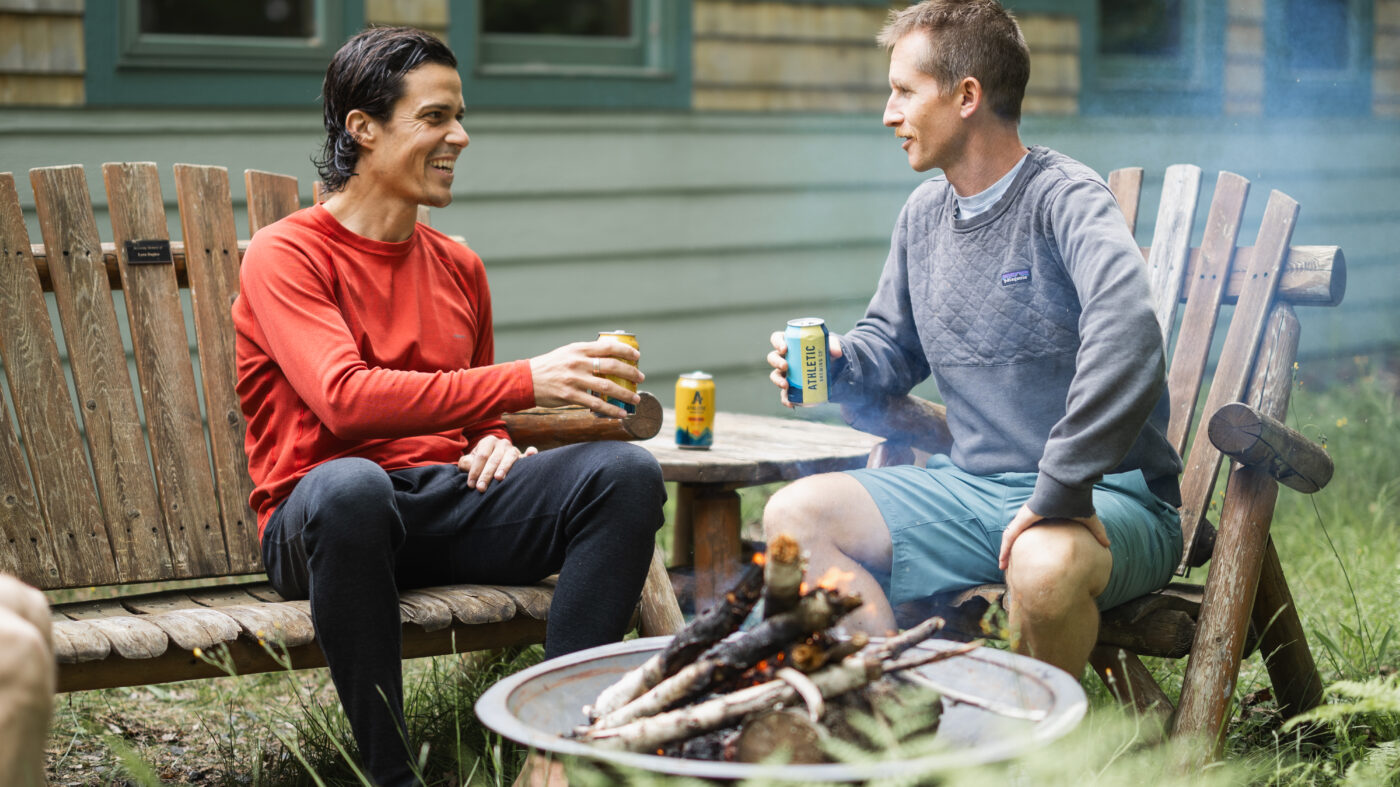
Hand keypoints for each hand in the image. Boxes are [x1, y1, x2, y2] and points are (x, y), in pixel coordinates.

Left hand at [458, 435, 537, 491]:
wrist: (491, 462)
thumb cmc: (478, 464)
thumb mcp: (468, 462)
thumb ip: (466, 463)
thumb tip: (471, 467)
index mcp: (488, 441)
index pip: (481, 456)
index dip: (475, 470)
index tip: (471, 485)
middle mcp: (502, 443)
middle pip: (494, 459)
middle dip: (486, 475)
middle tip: (481, 488)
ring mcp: (513, 449)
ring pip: (509, 458)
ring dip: (504, 468)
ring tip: (498, 478)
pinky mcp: (522, 457)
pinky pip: (527, 455)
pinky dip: (530, 454)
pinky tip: (531, 453)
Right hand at [528, 339, 642, 417]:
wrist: (526, 380)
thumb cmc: (550, 366)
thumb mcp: (567, 353)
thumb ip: (586, 354)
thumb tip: (610, 357)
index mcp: (579, 349)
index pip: (608, 347)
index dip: (626, 351)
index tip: (637, 357)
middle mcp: (578, 363)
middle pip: (612, 366)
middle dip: (630, 373)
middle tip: (641, 379)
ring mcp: (574, 380)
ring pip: (607, 387)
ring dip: (625, 394)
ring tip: (636, 399)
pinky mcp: (570, 396)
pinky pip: (595, 404)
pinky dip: (611, 409)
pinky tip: (620, 413)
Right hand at [767, 332, 841, 407]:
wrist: (831, 367)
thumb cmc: (825, 350)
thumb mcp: (830, 344)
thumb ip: (834, 345)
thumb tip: (837, 353)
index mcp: (790, 343)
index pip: (777, 338)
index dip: (777, 342)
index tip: (785, 348)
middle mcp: (784, 357)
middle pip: (773, 357)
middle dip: (777, 362)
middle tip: (785, 366)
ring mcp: (786, 373)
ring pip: (775, 376)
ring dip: (777, 381)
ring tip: (785, 386)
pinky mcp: (791, 386)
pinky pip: (784, 394)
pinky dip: (786, 399)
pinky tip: (791, 403)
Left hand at [998, 504, 1108, 569]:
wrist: (1069, 485)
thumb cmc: (1077, 498)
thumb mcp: (1087, 520)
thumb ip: (1096, 531)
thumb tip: (1107, 544)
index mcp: (1045, 517)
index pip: (1033, 533)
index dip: (1030, 545)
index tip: (1030, 560)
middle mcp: (1032, 517)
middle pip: (1019, 535)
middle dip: (1013, 549)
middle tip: (1011, 564)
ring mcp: (1025, 516)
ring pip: (1011, 537)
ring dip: (1005, 551)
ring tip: (1002, 566)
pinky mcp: (1022, 517)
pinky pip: (1010, 535)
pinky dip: (1005, 548)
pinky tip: (1001, 561)